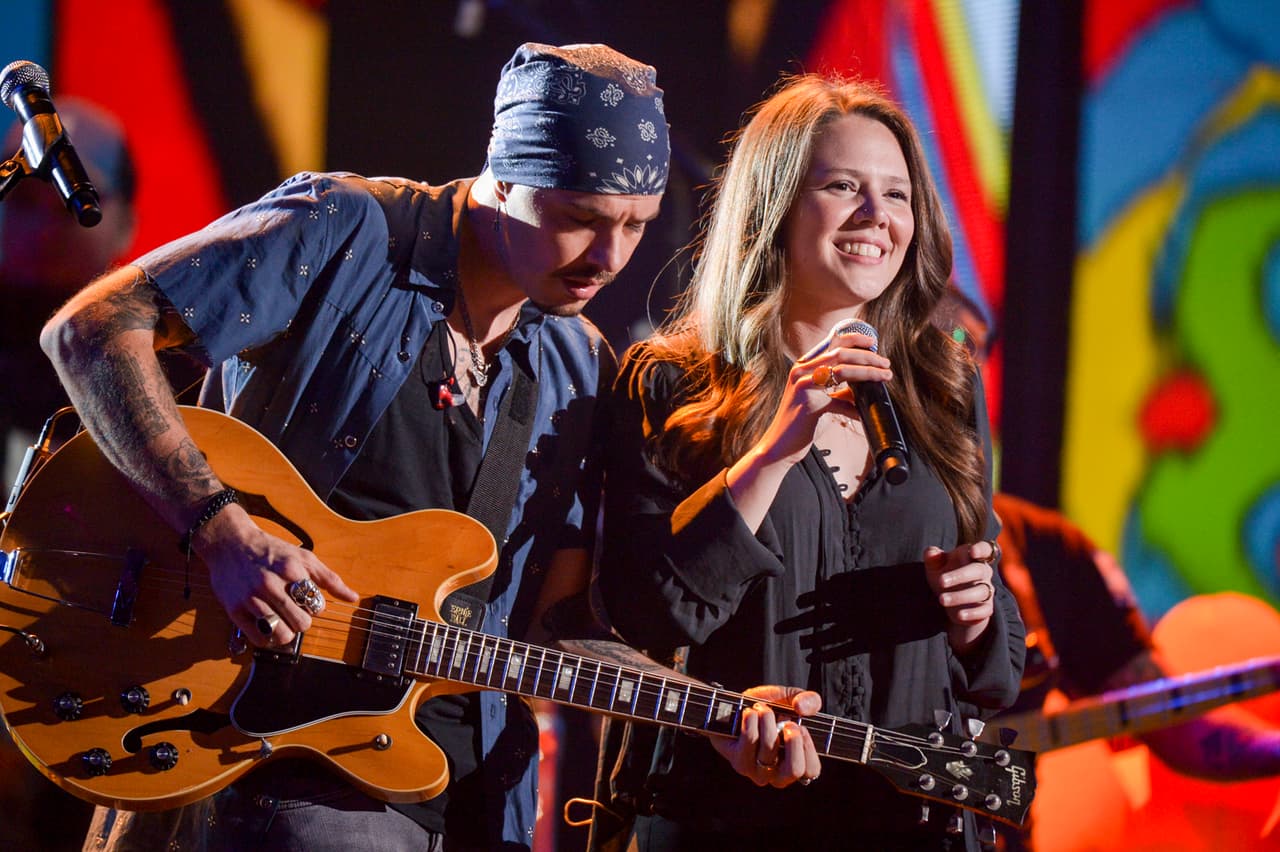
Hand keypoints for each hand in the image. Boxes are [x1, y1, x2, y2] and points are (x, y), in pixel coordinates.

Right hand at [192, 504, 358, 645]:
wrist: (230, 544)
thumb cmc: (271, 551)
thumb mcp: (304, 557)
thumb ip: (329, 578)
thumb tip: (353, 598)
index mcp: (291, 570)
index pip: (317, 605)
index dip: (315, 607)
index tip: (306, 601)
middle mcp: (270, 584)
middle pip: (301, 623)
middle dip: (303, 622)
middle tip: (296, 613)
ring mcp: (250, 598)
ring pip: (281, 633)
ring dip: (287, 632)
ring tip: (283, 621)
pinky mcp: (235, 610)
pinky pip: (259, 638)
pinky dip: (268, 638)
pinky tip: (269, 626)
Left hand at [710, 686, 821, 787]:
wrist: (735, 708)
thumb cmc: (768, 708)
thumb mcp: (791, 700)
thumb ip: (808, 700)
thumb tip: (802, 708)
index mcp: (795, 764)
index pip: (811, 771)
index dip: (808, 747)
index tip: (801, 727)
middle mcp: (776, 774)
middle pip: (794, 769)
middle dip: (793, 740)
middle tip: (787, 722)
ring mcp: (757, 771)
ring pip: (769, 750)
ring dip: (767, 721)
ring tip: (762, 709)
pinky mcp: (739, 761)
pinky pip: (750, 740)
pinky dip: (751, 720)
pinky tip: (749, 712)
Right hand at [757, 328, 892, 466]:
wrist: (780, 445)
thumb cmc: (801, 422)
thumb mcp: (822, 401)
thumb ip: (839, 390)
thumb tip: (864, 385)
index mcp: (804, 366)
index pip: (831, 343)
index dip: (854, 339)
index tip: (873, 342)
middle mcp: (801, 370)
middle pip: (840, 353)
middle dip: (867, 356)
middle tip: (885, 363)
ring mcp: (802, 384)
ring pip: (842, 370)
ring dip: (867, 372)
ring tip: (884, 376)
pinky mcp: (808, 403)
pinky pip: (839, 401)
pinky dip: (855, 407)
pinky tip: (864, 412)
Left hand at [923, 539, 998, 651]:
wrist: (950, 603)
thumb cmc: (944, 577)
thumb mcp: (935, 567)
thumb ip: (932, 557)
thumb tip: (931, 552)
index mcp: (972, 558)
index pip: (985, 549)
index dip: (982, 549)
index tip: (972, 551)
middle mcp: (983, 573)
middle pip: (979, 570)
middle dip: (960, 575)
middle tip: (941, 581)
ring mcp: (987, 590)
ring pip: (980, 591)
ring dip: (960, 596)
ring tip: (941, 599)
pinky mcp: (986, 608)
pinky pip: (984, 610)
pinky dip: (972, 613)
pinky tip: (959, 615)